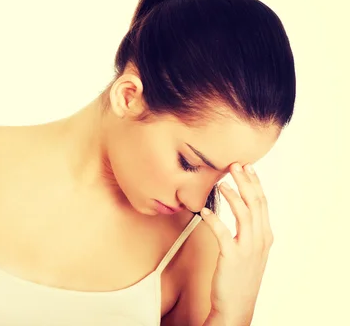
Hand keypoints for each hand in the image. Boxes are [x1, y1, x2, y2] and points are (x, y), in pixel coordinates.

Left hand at [200, 163, 273, 324]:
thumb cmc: (239, 275)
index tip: (246, 166)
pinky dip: (214, 220)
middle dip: (245, 181)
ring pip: (243, 214)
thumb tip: (240, 206)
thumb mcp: (250, 249)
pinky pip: (223, 233)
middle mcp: (260, 239)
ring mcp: (247, 248)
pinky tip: (204, 211)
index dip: (254, 182)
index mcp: (265, 235)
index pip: (262, 202)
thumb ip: (248, 229)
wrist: (237, 305)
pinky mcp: (232, 257)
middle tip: (234, 164)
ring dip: (232, 195)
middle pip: (255, 203)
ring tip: (221, 182)